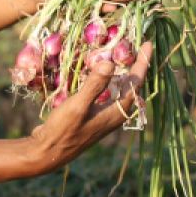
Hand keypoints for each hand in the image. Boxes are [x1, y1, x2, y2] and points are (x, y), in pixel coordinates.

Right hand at [26, 42, 151, 172]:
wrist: (47, 152)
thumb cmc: (63, 130)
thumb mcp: (78, 105)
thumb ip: (95, 85)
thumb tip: (111, 63)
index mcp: (117, 113)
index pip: (136, 83)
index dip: (142, 63)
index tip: (147, 44)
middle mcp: (114, 115)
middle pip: (131, 86)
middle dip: (135, 66)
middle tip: (136, 45)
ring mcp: (103, 117)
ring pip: (119, 90)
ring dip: (121, 73)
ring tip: (120, 55)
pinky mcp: (92, 116)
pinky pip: (107, 94)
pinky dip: (107, 80)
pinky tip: (98, 74)